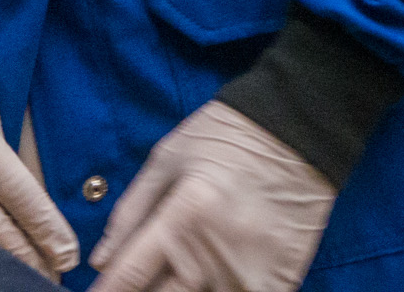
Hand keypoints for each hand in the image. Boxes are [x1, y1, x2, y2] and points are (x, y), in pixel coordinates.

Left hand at [87, 101, 334, 291]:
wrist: (302, 126)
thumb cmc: (229, 135)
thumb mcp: (169, 157)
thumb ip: (131, 211)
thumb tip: (101, 261)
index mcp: (184, 217)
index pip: (128, 278)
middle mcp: (215, 254)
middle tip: (141, 282)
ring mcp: (250, 274)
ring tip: (175, 277)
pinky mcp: (280, 281)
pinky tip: (212, 281)